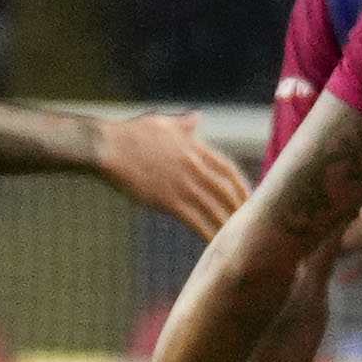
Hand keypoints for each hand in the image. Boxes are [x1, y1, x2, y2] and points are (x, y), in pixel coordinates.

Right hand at [106, 108, 250, 238]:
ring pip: (216, 208)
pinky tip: (216, 245)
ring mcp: (184, 184)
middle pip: (227, 192)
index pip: (228, 170)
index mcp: (196, 148)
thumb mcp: (163, 123)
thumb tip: (197, 117)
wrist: (108, 147)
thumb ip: (184, 124)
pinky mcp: (170, 201)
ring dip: (229, 224)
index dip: (242, 186)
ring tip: (240, 239)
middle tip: (253, 223)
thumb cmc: (131, 134)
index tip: (252, 198)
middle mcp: (195, 167)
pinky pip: (196, 221)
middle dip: (242, 208)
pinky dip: (209, 233)